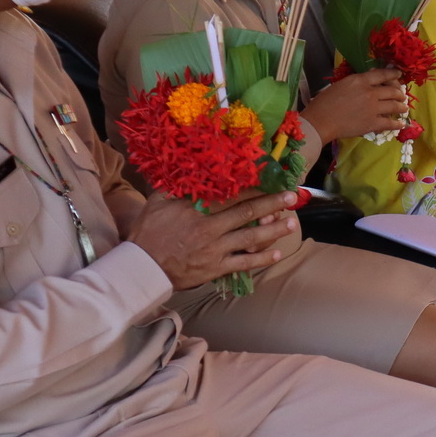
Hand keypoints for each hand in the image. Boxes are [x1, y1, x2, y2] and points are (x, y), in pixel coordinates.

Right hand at [128, 191, 302, 290]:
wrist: (143, 267)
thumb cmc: (148, 232)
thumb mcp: (158, 202)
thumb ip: (176, 186)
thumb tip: (189, 168)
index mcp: (197, 209)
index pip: (231, 195)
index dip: (253, 187)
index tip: (270, 180)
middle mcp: (210, 228)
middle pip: (247, 214)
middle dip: (272, 204)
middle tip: (292, 197)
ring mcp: (215, 250)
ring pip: (251, 238)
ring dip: (274, 230)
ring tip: (292, 223)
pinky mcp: (216, 268)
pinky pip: (244, 263)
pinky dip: (262, 259)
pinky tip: (277, 253)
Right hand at [302, 67, 408, 143]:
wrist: (321, 121)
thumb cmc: (325, 102)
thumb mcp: (341, 84)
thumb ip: (357, 83)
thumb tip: (369, 84)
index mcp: (360, 80)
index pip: (382, 74)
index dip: (393, 74)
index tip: (399, 74)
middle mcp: (370, 93)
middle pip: (392, 91)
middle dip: (399, 93)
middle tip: (402, 96)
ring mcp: (373, 109)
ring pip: (394, 106)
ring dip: (401, 107)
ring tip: (404, 108)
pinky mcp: (372, 124)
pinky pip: (390, 123)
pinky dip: (397, 124)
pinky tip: (402, 124)